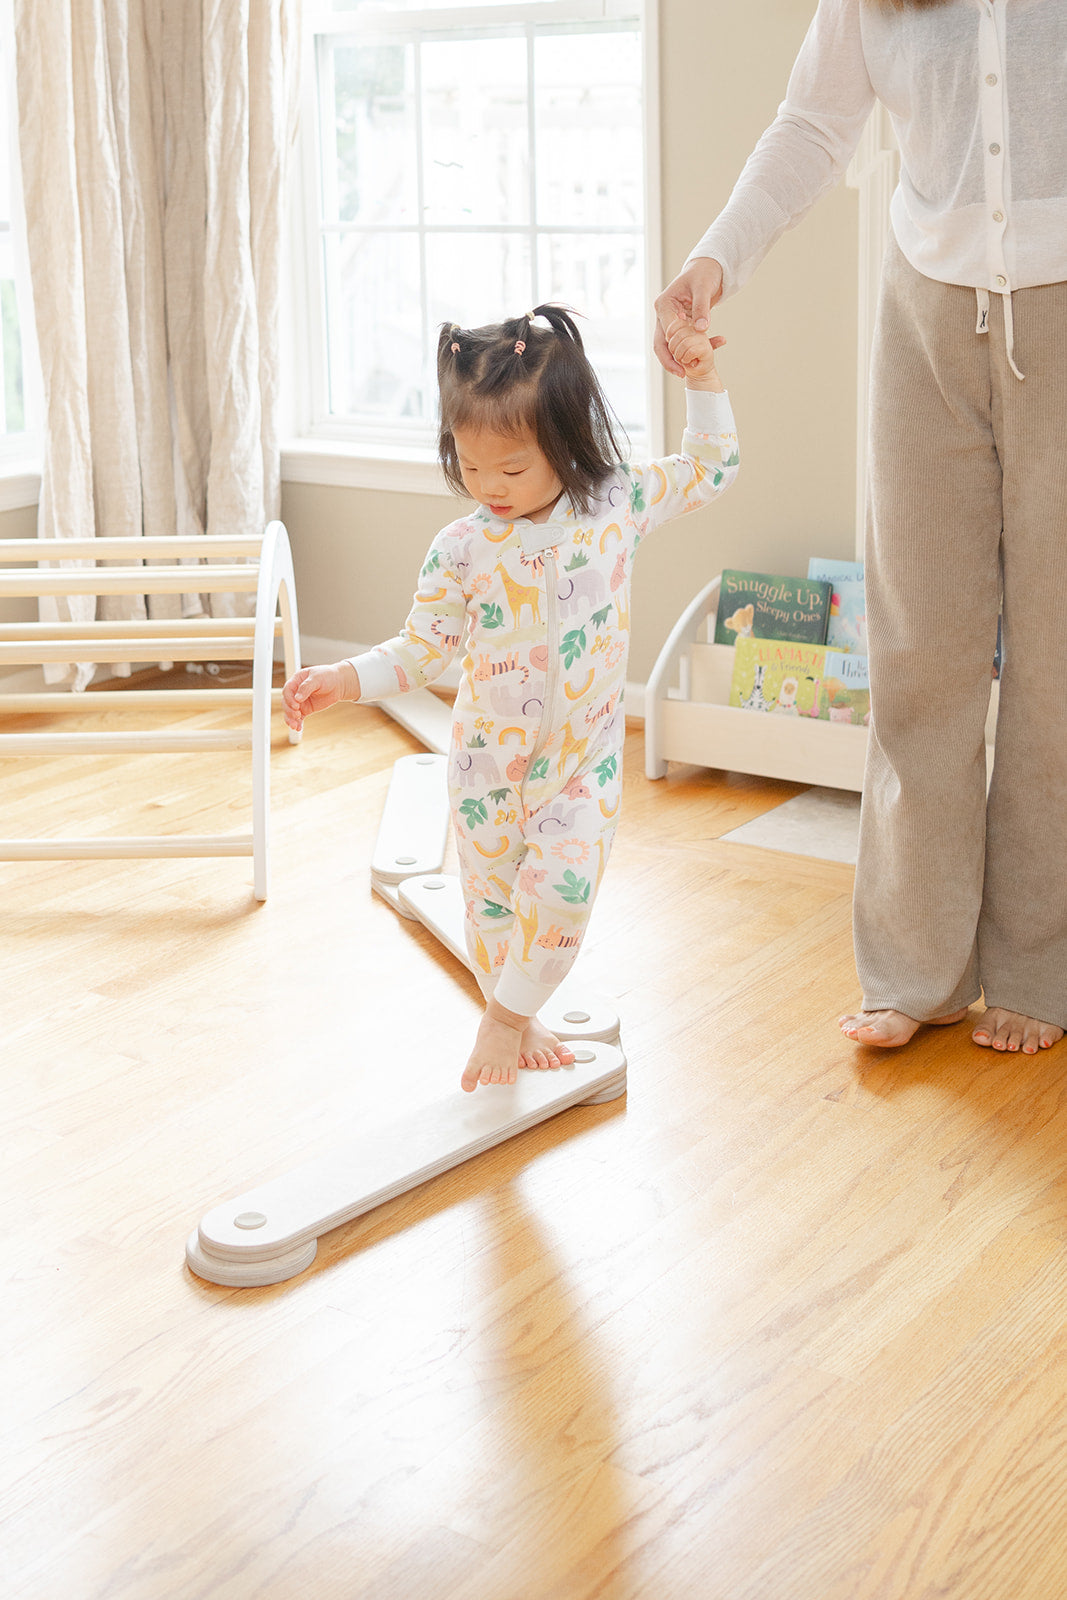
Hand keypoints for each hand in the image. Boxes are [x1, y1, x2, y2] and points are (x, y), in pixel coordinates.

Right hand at [281, 662, 358, 730]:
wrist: (338, 684)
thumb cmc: (327, 676)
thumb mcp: (317, 679)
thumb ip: (306, 687)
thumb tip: (297, 698)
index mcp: (296, 681)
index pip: (287, 690)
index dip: (289, 698)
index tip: (296, 705)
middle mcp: (295, 692)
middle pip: (286, 702)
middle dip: (289, 710)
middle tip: (297, 715)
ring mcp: (300, 702)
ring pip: (290, 711)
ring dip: (290, 719)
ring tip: (295, 726)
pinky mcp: (306, 709)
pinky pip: (298, 718)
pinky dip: (297, 723)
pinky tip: (298, 728)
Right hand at [654, 258, 723, 375]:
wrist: (709, 268)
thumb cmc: (704, 274)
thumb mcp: (704, 288)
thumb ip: (702, 309)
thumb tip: (701, 329)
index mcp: (664, 304)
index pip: (665, 332)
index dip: (672, 349)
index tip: (683, 362)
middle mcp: (664, 314)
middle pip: (661, 342)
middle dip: (669, 360)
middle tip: (681, 374)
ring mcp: (670, 320)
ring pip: (669, 345)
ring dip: (678, 358)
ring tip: (687, 372)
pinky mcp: (680, 323)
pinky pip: (683, 340)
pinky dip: (694, 347)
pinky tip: (710, 350)